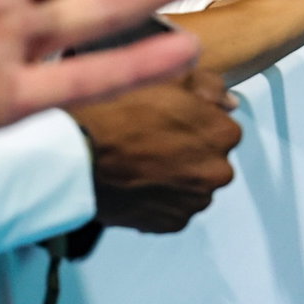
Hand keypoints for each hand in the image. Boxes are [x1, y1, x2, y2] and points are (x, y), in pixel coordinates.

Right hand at [70, 69, 242, 233]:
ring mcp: (195, 202)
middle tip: (151, 144)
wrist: (73, 156)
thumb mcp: (165, 78)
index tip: (167, 122)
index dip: (194, 123)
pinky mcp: (171, 224)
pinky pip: (173, 209)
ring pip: (193, 186)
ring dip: (176, 178)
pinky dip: (160, 200)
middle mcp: (219, 172)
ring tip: (140, 166)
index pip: (222, 127)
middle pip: (210, 160)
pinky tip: (136, 185)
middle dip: (190, 153)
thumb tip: (230, 103)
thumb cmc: (118, 110)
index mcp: (224, 134)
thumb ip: (208, 87)